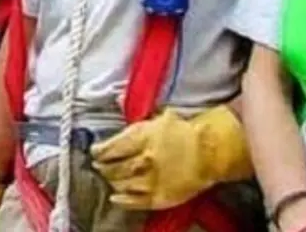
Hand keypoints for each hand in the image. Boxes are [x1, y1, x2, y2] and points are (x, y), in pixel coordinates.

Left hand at [89, 106, 251, 209]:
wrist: (211, 150)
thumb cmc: (186, 131)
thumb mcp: (159, 118)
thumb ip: (137, 123)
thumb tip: (116, 104)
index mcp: (141, 138)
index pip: (109, 148)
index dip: (98, 152)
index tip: (94, 152)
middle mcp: (142, 160)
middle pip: (112, 168)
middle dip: (103, 167)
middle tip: (99, 166)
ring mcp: (150, 180)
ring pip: (120, 184)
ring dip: (112, 181)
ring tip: (109, 178)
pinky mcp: (159, 197)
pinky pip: (134, 202)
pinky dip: (122, 200)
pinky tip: (116, 197)